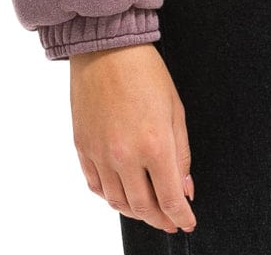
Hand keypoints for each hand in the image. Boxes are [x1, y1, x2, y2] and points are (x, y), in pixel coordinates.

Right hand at [69, 42, 196, 233]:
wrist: (106, 48)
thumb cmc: (144, 71)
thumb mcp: (175, 109)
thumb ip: (182, 155)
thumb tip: (185, 189)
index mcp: (155, 144)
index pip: (170, 199)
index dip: (181, 216)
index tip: (187, 223)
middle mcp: (125, 155)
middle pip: (143, 207)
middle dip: (161, 219)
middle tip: (170, 220)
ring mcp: (100, 154)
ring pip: (117, 202)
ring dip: (135, 211)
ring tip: (148, 209)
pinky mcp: (82, 147)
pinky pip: (96, 186)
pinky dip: (110, 196)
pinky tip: (121, 194)